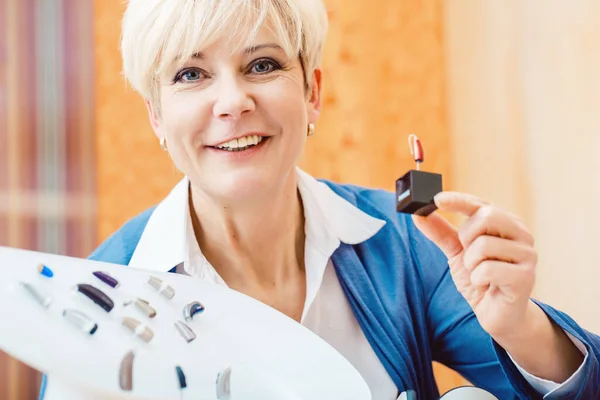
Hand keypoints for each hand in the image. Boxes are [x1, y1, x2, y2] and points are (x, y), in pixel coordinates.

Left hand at [412, 192, 536, 340]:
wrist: (498, 316)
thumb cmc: (481, 280)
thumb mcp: (456, 253)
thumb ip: (440, 232)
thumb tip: (418, 212)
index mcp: (506, 224)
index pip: (481, 203)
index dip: (458, 199)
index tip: (436, 199)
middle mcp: (521, 234)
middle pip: (486, 217)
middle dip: (467, 237)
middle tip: (469, 256)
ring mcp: (527, 255)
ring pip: (484, 245)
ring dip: (471, 264)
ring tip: (481, 274)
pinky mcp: (526, 277)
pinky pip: (487, 269)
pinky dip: (478, 279)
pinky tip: (487, 286)